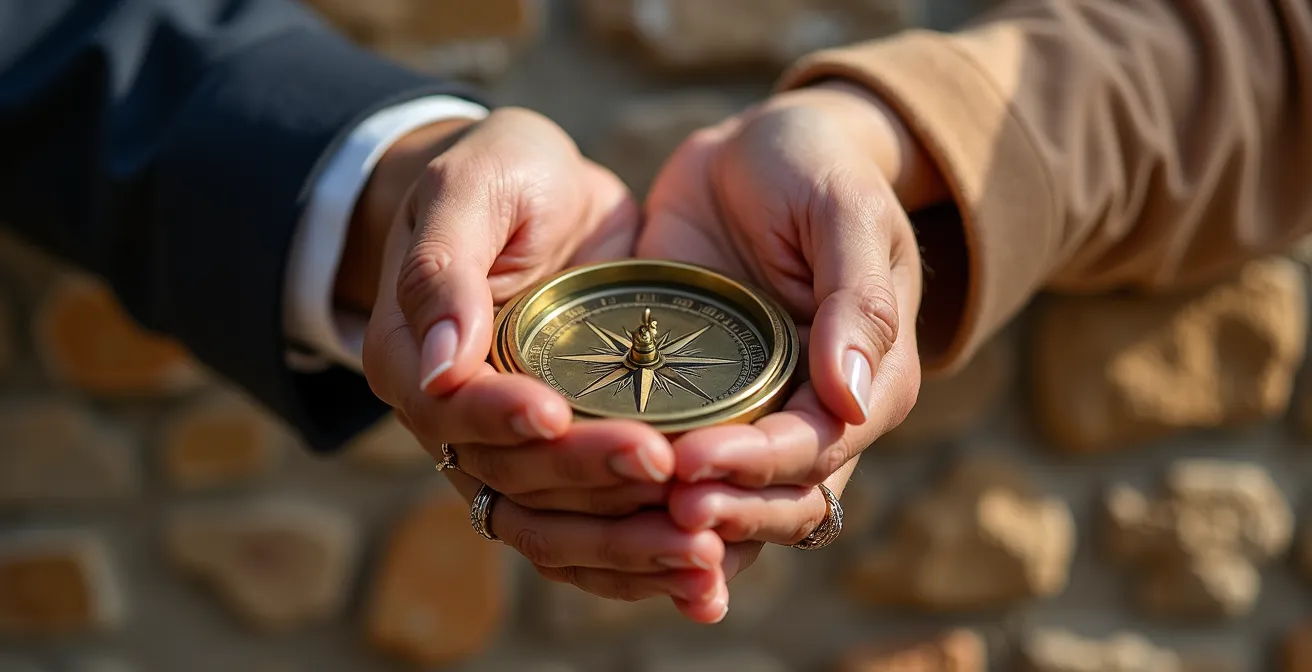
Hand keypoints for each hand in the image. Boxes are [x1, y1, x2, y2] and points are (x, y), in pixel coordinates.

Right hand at [352, 108, 726, 620]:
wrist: (542, 199)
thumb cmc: (501, 178)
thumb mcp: (471, 189)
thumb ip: (442, 267)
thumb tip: (435, 368)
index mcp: (414, 362)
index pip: (454, 409)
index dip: (502, 418)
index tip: (557, 413)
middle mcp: (457, 426)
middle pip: (518, 479)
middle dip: (590, 479)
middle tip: (664, 468)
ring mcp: (513, 456)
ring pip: (559, 528)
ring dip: (627, 545)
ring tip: (701, 551)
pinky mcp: (569, 467)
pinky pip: (597, 533)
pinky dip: (645, 562)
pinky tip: (707, 579)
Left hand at [639, 81, 938, 569]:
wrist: (753, 150)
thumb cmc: (814, 169)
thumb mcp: (845, 212)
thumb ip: (858, 298)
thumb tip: (851, 398)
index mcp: (867, 381)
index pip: (818, 451)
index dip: (758, 468)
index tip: (692, 466)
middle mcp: (814, 416)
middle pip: (778, 501)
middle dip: (724, 513)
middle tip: (661, 506)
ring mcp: (754, 417)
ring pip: (732, 506)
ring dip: (688, 532)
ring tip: (627, 529)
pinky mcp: (695, 405)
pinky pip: (678, 471)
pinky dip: (648, 507)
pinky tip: (602, 525)